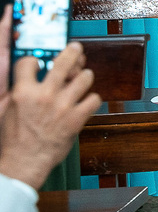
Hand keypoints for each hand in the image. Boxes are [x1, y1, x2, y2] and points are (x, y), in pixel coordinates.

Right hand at [0, 7, 101, 189]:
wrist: (25, 161)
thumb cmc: (14, 138)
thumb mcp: (5, 109)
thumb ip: (17, 89)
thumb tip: (28, 73)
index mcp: (22, 92)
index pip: (29, 61)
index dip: (35, 60)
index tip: (39, 61)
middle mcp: (44, 95)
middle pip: (64, 61)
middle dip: (72, 52)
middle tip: (76, 49)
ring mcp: (62, 106)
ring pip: (85, 77)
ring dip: (85, 76)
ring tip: (82, 78)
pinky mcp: (77, 118)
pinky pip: (94, 99)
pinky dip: (92, 99)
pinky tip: (86, 101)